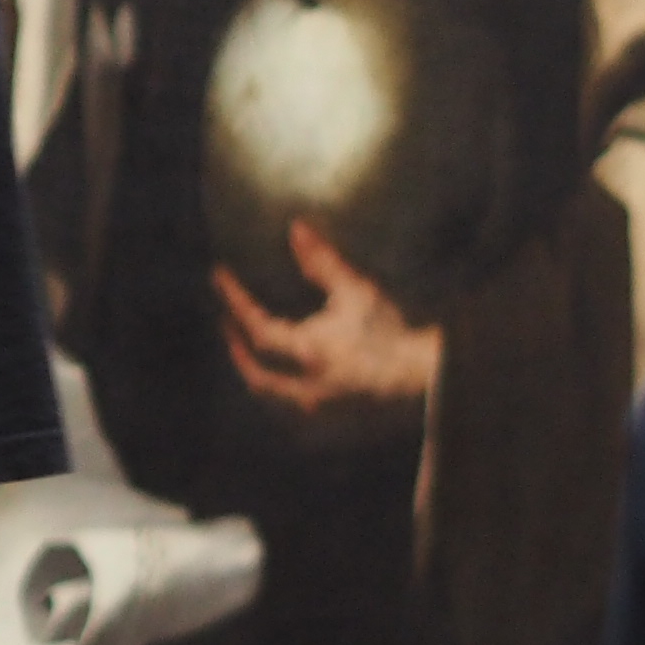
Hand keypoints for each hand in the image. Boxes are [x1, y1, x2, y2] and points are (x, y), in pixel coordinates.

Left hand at [218, 218, 442, 411]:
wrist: (425, 374)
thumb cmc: (391, 331)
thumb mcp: (356, 291)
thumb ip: (323, 262)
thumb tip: (296, 230)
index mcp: (307, 351)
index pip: (257, 327)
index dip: (235, 301)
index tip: (219, 277)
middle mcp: (306, 384)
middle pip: (256, 374)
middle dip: (236, 348)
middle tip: (227, 324)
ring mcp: (321, 404)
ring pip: (274, 395)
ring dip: (257, 372)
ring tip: (252, 351)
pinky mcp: (337, 414)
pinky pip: (297, 406)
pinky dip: (283, 389)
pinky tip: (289, 376)